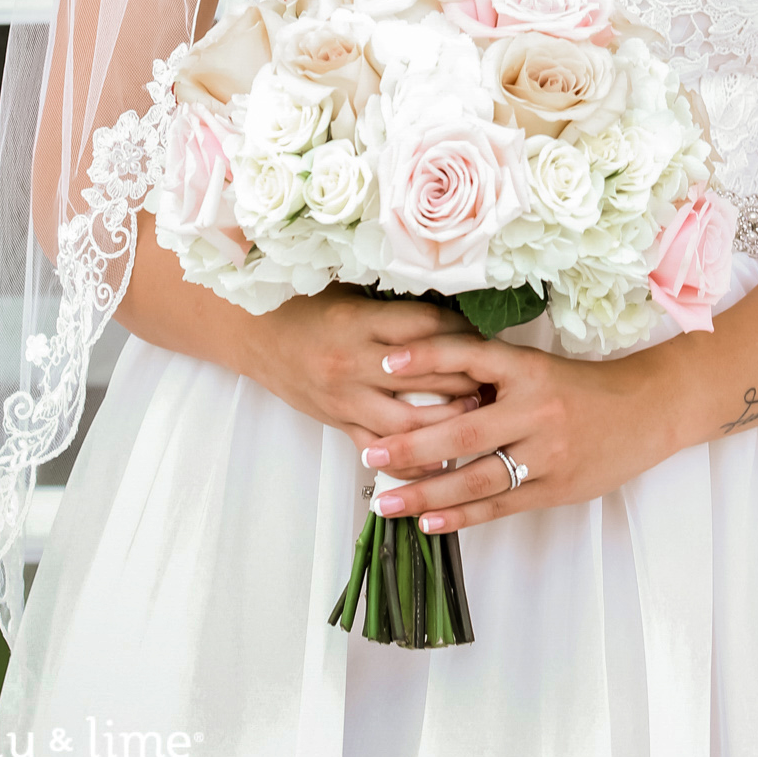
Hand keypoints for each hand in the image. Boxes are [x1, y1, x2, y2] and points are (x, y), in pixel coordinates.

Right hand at [237, 286, 483, 462]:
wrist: (256, 336)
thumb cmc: (308, 306)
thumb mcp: (352, 293)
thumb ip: (395, 307)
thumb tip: (455, 311)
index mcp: (359, 324)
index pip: (425, 329)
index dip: (463, 332)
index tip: (490, 334)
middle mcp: (354, 365)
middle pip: (425, 377)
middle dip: (468, 380)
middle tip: (501, 381)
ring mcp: (346, 400)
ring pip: (408, 422)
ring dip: (448, 423)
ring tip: (480, 419)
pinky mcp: (339, 424)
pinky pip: (380, 451)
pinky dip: (413, 460)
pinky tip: (442, 462)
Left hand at [358, 330, 686, 531]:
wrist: (647, 410)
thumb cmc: (583, 387)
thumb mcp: (539, 368)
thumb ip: (494, 378)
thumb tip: (430, 385)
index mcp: (528, 368)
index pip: (469, 358)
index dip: (426, 359)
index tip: (385, 364)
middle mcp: (534, 409)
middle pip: (462, 430)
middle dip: (411, 445)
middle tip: (369, 454)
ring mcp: (546, 453)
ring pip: (475, 477)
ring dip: (425, 492)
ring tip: (385, 501)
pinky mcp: (554, 488)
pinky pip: (499, 505)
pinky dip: (460, 516)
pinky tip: (427, 522)